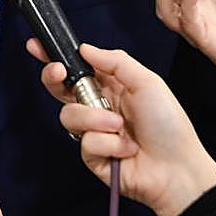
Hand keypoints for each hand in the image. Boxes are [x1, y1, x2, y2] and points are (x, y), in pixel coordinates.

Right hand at [29, 41, 215, 215]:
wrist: (177, 169)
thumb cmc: (168, 124)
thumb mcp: (147, 82)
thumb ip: (116, 61)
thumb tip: (85, 48)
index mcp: (110, 87)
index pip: (77, 69)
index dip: (56, 58)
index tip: (37, 46)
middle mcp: (98, 108)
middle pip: (60, 90)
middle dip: (55, 79)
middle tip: (60, 73)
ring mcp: (93, 133)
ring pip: (69, 116)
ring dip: (96, 119)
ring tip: (121, 127)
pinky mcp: (92, 157)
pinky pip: (86, 142)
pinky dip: (109, 144)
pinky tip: (126, 149)